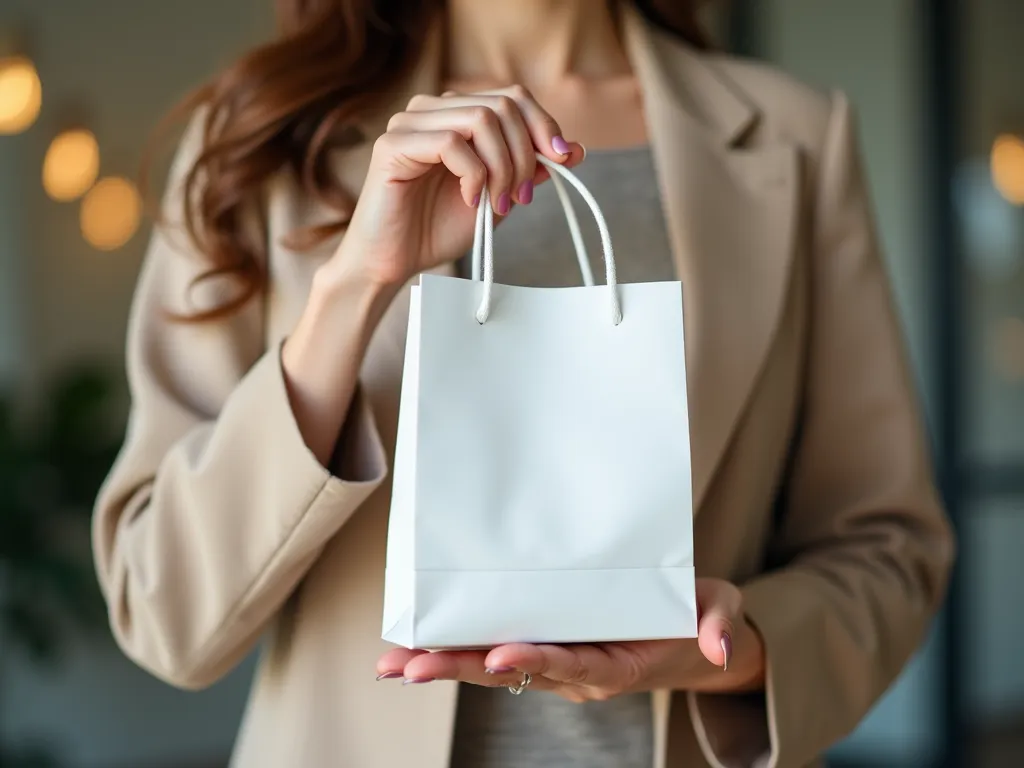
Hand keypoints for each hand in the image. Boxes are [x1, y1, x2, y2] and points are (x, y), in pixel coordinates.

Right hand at [329, 85, 584, 289]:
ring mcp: (409, 123)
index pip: (511, 96)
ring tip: (498, 203)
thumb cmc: (436, 229)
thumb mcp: (497, 197)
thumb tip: (575, 149)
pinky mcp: (393, 145)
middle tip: (520, 196)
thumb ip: (528, 171)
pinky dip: (474, 175)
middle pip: (502, 104)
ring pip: (480, 119)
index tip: (561, 160)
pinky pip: (451, 144)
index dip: (543, 125)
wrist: (393, 263)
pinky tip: (471, 201)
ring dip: (502, 166)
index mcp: (455, 114)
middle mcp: (431, 110)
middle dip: (524, 153)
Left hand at [376, 578, 764, 699]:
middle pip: (513, 672)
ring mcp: (558, 662)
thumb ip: (719, 626)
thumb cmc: (699, 618)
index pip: (570, 663)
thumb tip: (720, 646)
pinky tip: (417, 646)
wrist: (689, 637)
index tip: (499, 655)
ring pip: (494, 666)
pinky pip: (497, 652)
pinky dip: (457, 650)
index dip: (536, 659)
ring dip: (443, 664)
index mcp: (616, 663)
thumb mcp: (720, 614)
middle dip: (459, 669)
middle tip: (408, 667)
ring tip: (392, 664)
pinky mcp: (546, 647)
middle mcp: (577, 671)